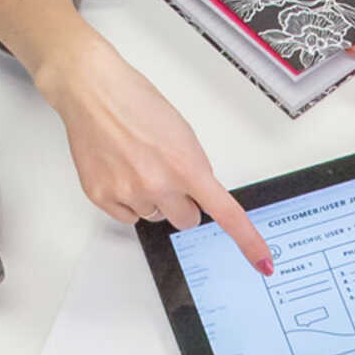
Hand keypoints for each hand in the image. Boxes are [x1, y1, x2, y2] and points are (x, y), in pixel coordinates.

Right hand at [33, 37, 274, 274]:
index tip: (262, 262)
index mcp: (187, 167)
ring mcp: (128, 193)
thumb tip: (197, 194)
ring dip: (151, 198)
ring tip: (136, 164)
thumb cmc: (136, 103)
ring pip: (154, 217)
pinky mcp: (101, 197)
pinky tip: (119, 171)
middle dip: (183, 204)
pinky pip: (127, 217)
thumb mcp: (183, 134)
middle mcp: (158, 185)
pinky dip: (126, 200)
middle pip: (186, 221)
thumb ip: (194, 169)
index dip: (248, 241)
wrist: (92, 92)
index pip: (226, 213)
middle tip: (167, 176)